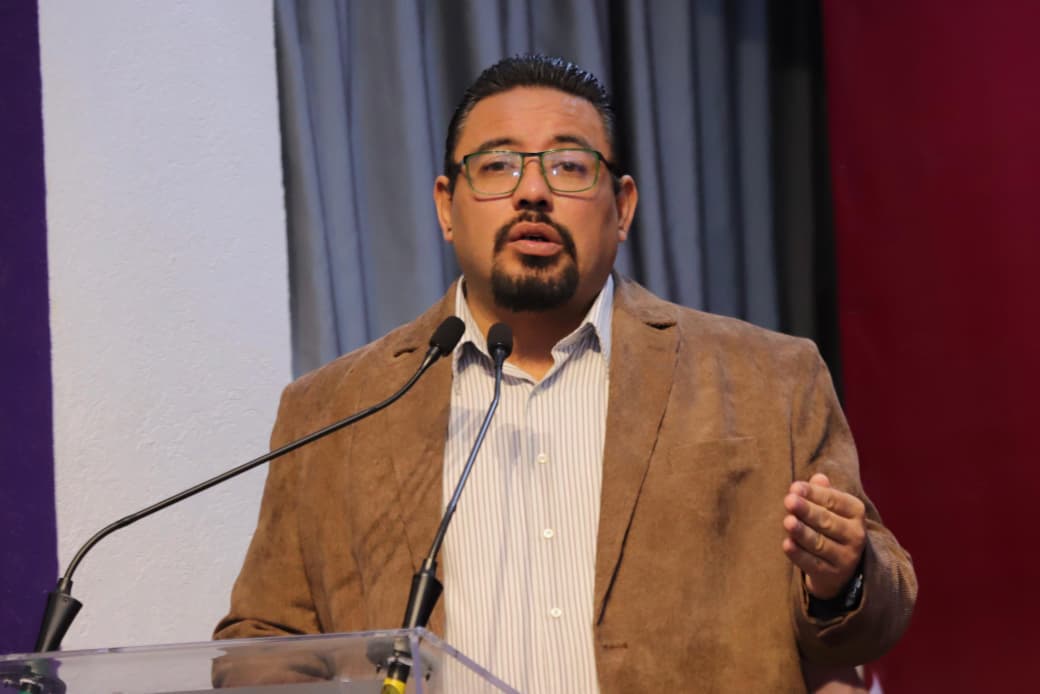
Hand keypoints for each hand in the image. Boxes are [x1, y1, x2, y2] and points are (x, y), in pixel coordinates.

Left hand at [782, 473, 865, 599]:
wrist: (840, 566)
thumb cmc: (830, 526)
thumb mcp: (831, 508)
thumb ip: (822, 493)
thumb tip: (818, 478)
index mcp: (856, 512)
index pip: (834, 500)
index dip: (814, 493)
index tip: (794, 487)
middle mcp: (856, 535)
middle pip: (827, 521)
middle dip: (807, 511)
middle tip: (789, 501)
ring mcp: (845, 557)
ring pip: (820, 543)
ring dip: (802, 532)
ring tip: (787, 521)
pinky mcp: (831, 575)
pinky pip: (813, 564)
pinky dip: (799, 555)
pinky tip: (787, 545)